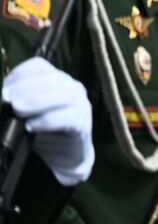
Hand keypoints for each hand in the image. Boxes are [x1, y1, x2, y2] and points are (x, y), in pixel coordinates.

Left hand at [2, 57, 92, 185]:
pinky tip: (30, 126)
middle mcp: (72, 87)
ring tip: (17, 111)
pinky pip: (67, 118)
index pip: (39, 67)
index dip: (19, 75)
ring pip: (62, 95)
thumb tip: (1, 98)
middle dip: (25, 89)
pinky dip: (46, 121)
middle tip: (7, 101)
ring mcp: (81, 104)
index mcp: (56, 79)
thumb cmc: (41, 131)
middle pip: (50, 79)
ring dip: (36, 102)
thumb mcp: (25, 112)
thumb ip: (15, 101)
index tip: (4, 90)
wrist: (64, 156)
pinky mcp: (83, 123)